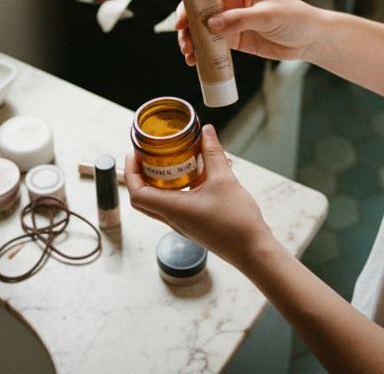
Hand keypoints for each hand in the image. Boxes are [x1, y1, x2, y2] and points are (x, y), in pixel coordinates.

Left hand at [125, 124, 275, 266]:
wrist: (253, 251)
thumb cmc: (237, 222)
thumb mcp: (224, 180)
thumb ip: (213, 153)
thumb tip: (206, 132)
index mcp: (174, 209)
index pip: (137, 193)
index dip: (130, 173)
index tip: (134, 155)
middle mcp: (174, 219)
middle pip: (143, 199)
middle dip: (140, 177)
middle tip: (146, 157)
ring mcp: (183, 224)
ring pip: (160, 202)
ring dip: (159, 183)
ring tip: (169, 162)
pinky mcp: (194, 225)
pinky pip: (176, 206)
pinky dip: (177, 189)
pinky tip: (193, 175)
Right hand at [176, 0, 324, 64]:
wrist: (310, 38)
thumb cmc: (294, 18)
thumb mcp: (267, 16)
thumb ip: (239, 20)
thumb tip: (211, 24)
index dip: (190, 5)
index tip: (181, 21)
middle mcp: (230, 2)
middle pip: (199, 12)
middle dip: (188, 27)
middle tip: (184, 44)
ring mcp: (230, 21)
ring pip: (203, 30)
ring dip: (193, 42)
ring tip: (188, 56)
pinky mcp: (235, 39)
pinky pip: (213, 45)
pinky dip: (203, 53)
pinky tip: (196, 62)